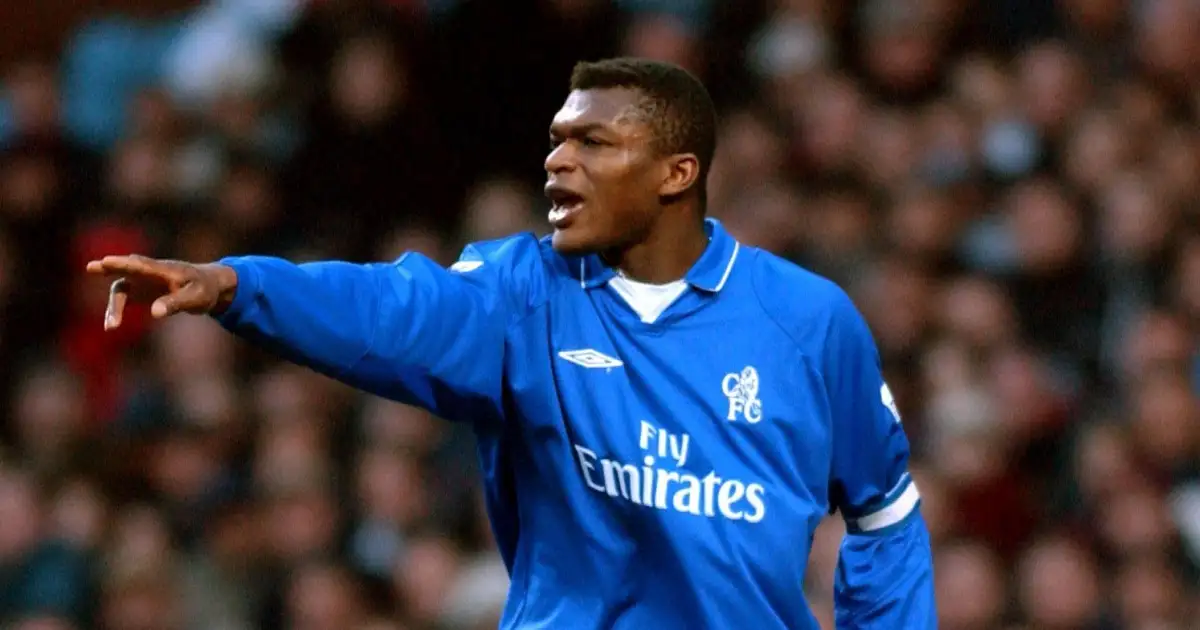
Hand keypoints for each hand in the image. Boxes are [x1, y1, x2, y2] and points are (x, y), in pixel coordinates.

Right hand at [85, 255, 238, 329]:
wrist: (208, 288)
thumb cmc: (204, 290)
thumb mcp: (196, 299)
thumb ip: (176, 303)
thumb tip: (154, 312)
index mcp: (165, 270)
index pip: (142, 265)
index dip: (125, 264)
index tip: (107, 261)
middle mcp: (150, 272)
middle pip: (126, 268)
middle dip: (110, 268)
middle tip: (91, 267)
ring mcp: (143, 280)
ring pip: (121, 288)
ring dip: (114, 305)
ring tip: (111, 327)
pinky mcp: (141, 291)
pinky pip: (123, 299)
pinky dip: (116, 310)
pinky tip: (112, 326)